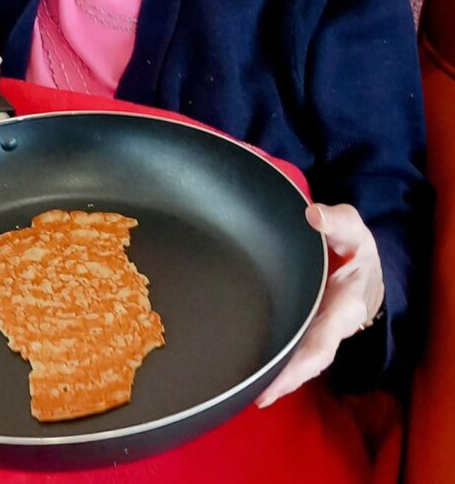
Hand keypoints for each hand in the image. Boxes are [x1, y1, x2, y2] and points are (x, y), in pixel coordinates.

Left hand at [255, 202, 384, 407]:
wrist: (367, 266)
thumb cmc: (355, 248)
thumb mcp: (352, 230)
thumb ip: (337, 221)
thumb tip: (315, 216)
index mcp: (344, 305)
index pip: (323, 340)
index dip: (301, 363)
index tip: (278, 377)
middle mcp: (331, 325)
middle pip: (309, 360)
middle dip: (286, 379)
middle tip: (255, 393)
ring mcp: (318, 329)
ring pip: (300, 360)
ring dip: (277, 376)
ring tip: (243, 391)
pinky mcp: (306, 327)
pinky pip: (292, 348)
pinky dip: (277, 363)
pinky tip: (252, 372)